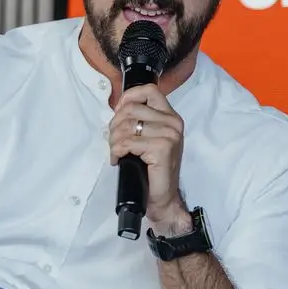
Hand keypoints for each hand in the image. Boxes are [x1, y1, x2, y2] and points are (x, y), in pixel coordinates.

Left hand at [108, 83, 186, 232]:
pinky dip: (117, 151)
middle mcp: (173, 122)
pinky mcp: (162, 148)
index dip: (127, 98)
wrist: (163, 198)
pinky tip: (119, 160)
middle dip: (115, 126)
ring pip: (127, 126)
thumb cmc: (152, 170)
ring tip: (116, 152)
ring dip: (114, 141)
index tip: (118, 114)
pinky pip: (128, 142)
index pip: (148, 90)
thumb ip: (139, 121)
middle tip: (114, 143)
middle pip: (131, 108)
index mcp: (170, 116)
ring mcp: (169, 134)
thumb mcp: (148, 138)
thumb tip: (117, 109)